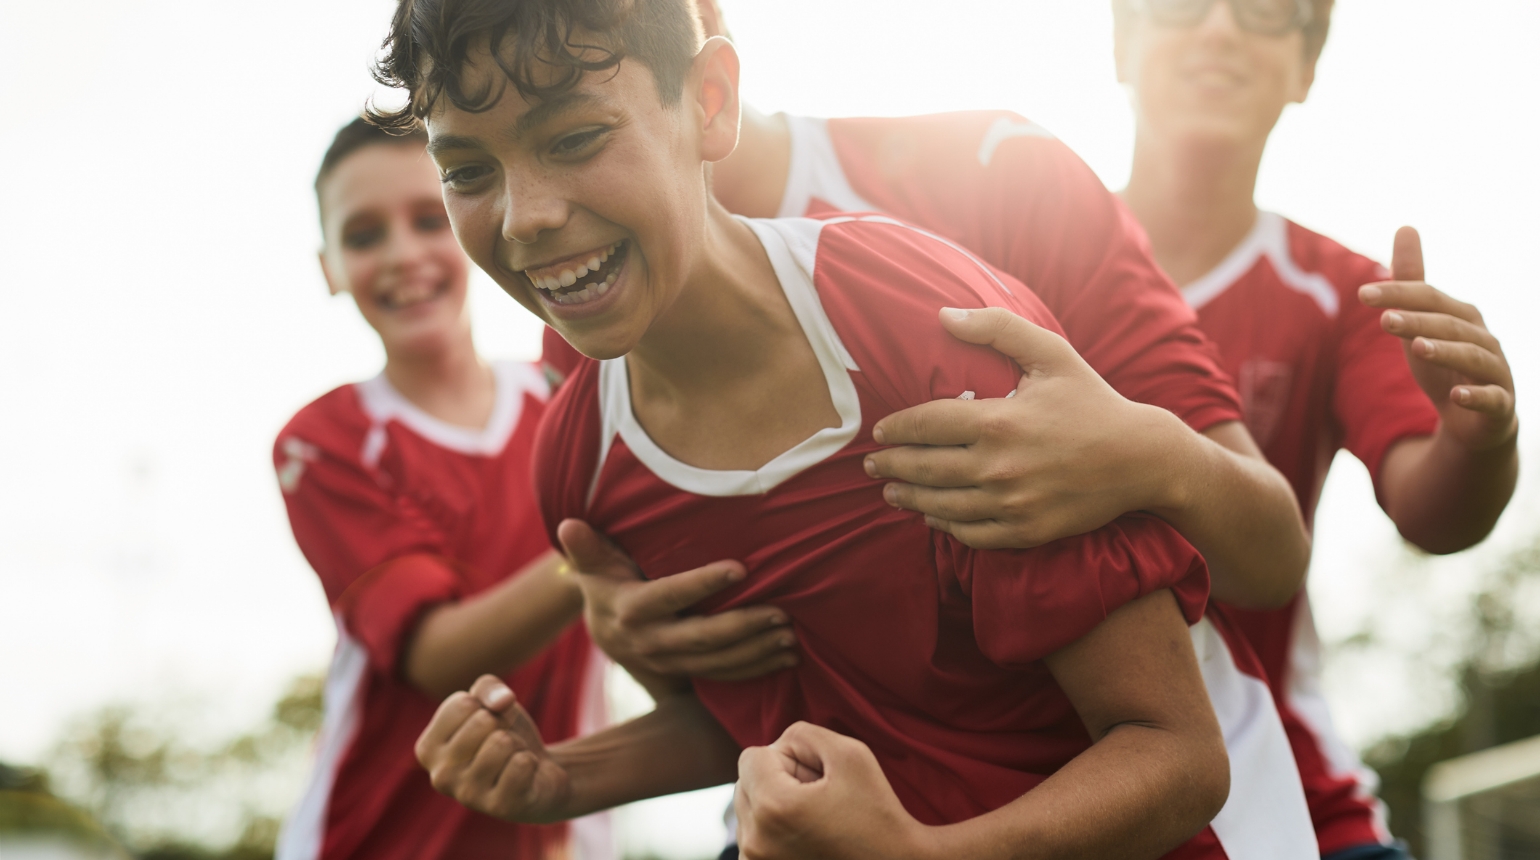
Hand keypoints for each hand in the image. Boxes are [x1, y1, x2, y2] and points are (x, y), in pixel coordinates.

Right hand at [415, 675, 569, 821]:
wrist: (538, 771)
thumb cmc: (505, 734)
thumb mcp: (491, 702)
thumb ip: (488, 688)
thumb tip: (502, 701)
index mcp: (427, 749)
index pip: (461, 704)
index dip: (486, 706)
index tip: (488, 724)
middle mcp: (440, 777)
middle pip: (482, 721)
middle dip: (503, 724)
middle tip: (503, 742)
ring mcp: (468, 796)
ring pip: (503, 742)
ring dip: (516, 744)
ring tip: (511, 758)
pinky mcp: (500, 807)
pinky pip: (522, 763)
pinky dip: (530, 761)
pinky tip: (523, 775)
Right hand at [557, 520, 798, 680]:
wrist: (601, 626)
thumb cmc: (605, 579)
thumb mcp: (593, 563)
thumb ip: (586, 546)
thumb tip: (568, 525)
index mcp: (630, 610)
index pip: (671, 595)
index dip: (704, 583)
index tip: (741, 567)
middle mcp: (650, 641)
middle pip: (703, 637)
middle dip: (745, 627)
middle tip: (782, 614)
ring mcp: (669, 662)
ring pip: (717, 663)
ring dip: (757, 652)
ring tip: (791, 637)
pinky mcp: (685, 672)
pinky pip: (723, 676)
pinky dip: (755, 669)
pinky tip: (785, 658)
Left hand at [736, 723, 928, 859]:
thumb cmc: (875, 811)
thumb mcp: (849, 753)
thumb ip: (802, 734)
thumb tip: (775, 744)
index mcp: (774, 806)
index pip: (751, 756)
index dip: (787, 758)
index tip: (816, 777)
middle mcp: (756, 840)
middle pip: (745, 783)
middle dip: (776, 780)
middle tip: (817, 796)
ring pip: (748, 808)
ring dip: (773, 804)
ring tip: (813, 817)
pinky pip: (752, 834)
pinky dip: (773, 828)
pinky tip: (806, 835)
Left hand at [863, 307, 1183, 549]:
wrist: (1142, 460)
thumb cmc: (1094, 402)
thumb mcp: (1052, 353)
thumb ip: (997, 328)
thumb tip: (944, 315)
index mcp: (999, 421)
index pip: (927, 424)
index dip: (897, 428)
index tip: (879, 430)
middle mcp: (999, 466)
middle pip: (926, 468)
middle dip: (891, 466)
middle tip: (871, 464)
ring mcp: (1012, 503)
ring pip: (942, 506)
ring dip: (909, 499)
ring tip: (891, 492)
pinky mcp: (1027, 531)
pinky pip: (972, 534)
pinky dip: (946, 526)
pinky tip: (932, 517)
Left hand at [1360, 227, 1516, 452]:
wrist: (1472, 419)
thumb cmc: (1443, 362)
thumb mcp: (1420, 321)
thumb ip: (1412, 280)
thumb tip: (1406, 226)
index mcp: (1462, 316)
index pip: (1430, 298)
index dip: (1398, 294)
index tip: (1361, 294)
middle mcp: (1483, 338)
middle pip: (1450, 325)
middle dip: (1417, 321)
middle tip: (1384, 320)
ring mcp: (1495, 371)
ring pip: (1472, 357)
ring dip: (1446, 352)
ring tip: (1417, 348)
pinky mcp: (1500, 405)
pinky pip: (1492, 399)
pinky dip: (1475, 396)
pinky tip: (1456, 396)